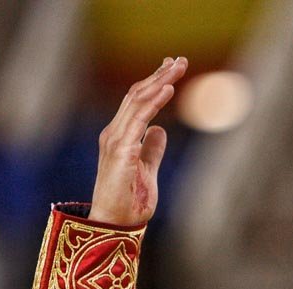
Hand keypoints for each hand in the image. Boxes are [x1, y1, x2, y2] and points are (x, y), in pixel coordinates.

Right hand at [89, 57, 187, 225]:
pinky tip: (168, 89)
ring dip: (159, 82)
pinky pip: (138, 119)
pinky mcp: (121, 150)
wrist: (113, 225)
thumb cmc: (128, 204)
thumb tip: (160, 132)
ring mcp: (116, 140)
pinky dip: (153, 102)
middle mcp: (115, 133)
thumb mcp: (147, 172)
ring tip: (177, 67)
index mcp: (121, 137)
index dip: (154, 83)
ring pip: (137, 101)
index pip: (137, 102)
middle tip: (179, 60)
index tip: (170, 67)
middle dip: (159, 75)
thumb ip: (152, 151)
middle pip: (137, 95)